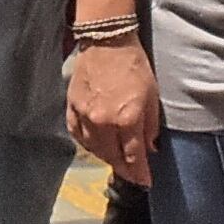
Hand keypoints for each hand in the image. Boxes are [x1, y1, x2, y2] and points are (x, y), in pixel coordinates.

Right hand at [66, 37, 157, 180]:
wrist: (106, 41)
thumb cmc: (134, 65)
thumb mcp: (151, 95)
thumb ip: (150, 125)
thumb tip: (149, 149)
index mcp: (127, 119)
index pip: (134, 156)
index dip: (141, 173)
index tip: (146, 182)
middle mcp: (104, 122)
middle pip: (113, 157)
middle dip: (124, 169)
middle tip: (132, 175)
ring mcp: (85, 116)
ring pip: (94, 149)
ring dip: (107, 157)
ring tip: (116, 159)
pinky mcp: (71, 108)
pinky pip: (77, 136)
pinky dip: (87, 144)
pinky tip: (95, 145)